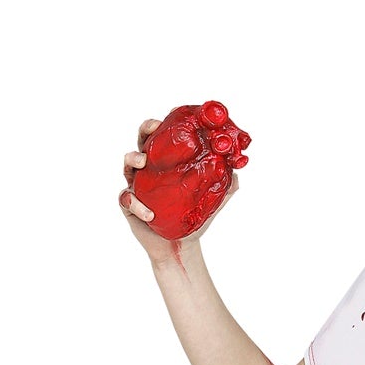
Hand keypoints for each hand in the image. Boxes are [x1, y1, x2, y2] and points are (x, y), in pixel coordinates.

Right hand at [120, 116, 239, 260]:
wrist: (181, 247)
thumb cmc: (193, 220)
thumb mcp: (212, 201)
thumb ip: (226, 185)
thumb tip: (238, 171)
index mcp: (168, 162)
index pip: (163, 136)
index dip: (164, 123)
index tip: (169, 118)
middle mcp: (150, 169)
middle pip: (142, 140)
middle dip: (145, 130)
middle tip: (154, 129)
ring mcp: (137, 185)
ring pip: (127, 164)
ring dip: (133, 159)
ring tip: (143, 163)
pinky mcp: (129, 205)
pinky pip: (126, 198)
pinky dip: (136, 204)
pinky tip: (149, 213)